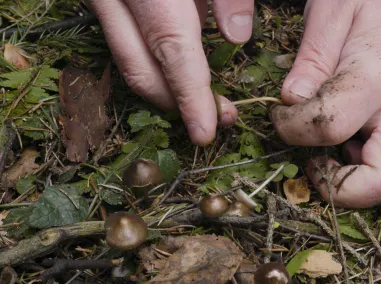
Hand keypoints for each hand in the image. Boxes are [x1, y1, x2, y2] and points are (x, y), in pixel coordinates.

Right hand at [88, 0, 253, 145]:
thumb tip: (238, 36)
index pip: (172, 52)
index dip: (190, 98)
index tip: (205, 133)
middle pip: (141, 72)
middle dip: (177, 106)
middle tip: (213, 120)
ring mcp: (102, 3)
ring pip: (128, 64)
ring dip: (165, 91)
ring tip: (204, 102)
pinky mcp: (103, 4)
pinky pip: (125, 46)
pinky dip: (154, 67)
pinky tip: (183, 71)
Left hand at [271, 0, 380, 207]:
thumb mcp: (329, 14)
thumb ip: (309, 62)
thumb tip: (291, 103)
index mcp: (378, 76)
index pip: (329, 127)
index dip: (292, 130)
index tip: (280, 117)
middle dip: (342, 188)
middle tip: (315, 162)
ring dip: (372, 187)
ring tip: (342, 158)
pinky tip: (363, 149)